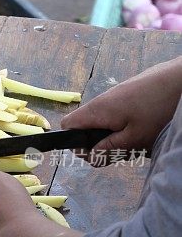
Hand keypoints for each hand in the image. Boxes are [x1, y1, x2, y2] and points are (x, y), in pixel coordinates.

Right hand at [61, 56, 181, 153]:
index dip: (76, 143)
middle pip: (87, 127)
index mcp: (96, 111)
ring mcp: (114, 96)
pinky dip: (127, 125)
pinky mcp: (127, 94)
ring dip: (117, 136)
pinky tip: (145, 128)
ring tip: (139, 139)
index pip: (67, 127)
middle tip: (124, 148)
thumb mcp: (134, 138)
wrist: (179, 79)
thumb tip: (89, 157)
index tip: (97, 151)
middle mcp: (100, 101)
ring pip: (104, 123)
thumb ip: (108, 149)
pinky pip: (118, 115)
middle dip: (101, 143)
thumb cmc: (157, 109)